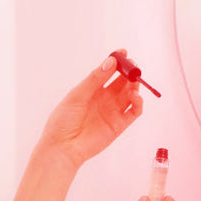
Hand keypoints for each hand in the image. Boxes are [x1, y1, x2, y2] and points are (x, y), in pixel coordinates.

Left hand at [37, 51, 143, 168]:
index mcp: (91, 90)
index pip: (108, 72)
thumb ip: (95, 79)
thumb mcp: (77, 95)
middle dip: (129, 72)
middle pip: (122, 82)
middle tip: (133, 66)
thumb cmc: (63, 121)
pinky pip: (134, 112)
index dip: (117, 62)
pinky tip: (135, 96)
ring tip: (134, 81)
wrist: (62, 147)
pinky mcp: (119, 125)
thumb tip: (110, 62)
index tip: (123, 53)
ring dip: (135, 86)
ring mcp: (112, 111)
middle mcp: (104, 99)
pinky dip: (138, 103)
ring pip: (130, 95)